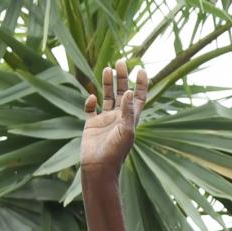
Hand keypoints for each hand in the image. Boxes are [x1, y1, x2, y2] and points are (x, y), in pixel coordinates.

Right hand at [81, 59, 147, 175]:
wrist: (98, 168)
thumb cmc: (115, 153)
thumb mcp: (126, 132)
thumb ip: (128, 112)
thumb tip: (130, 91)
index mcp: (130, 119)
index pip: (138, 97)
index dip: (141, 83)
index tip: (140, 69)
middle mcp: (118, 117)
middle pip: (122, 92)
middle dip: (122, 77)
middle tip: (120, 61)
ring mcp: (104, 120)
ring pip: (107, 96)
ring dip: (107, 83)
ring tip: (107, 68)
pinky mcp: (91, 125)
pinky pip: (90, 109)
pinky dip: (90, 102)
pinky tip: (92, 99)